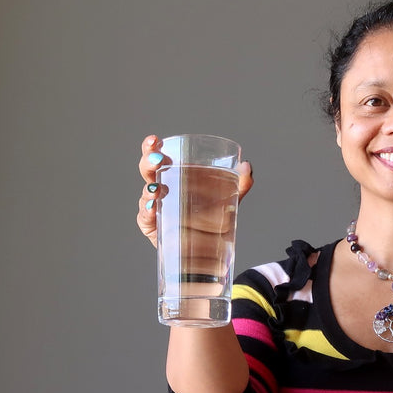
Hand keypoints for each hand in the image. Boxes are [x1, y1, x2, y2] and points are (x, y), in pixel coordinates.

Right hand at [136, 135, 253, 247]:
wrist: (205, 252)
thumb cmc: (209, 220)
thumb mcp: (226, 201)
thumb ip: (238, 185)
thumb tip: (247, 166)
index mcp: (173, 177)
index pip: (158, 157)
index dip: (151, 147)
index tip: (155, 140)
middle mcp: (160, 190)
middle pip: (148, 172)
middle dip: (148, 163)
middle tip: (157, 160)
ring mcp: (154, 209)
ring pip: (146, 196)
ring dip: (149, 191)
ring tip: (157, 190)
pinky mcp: (154, 229)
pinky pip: (146, 220)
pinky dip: (148, 214)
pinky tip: (153, 209)